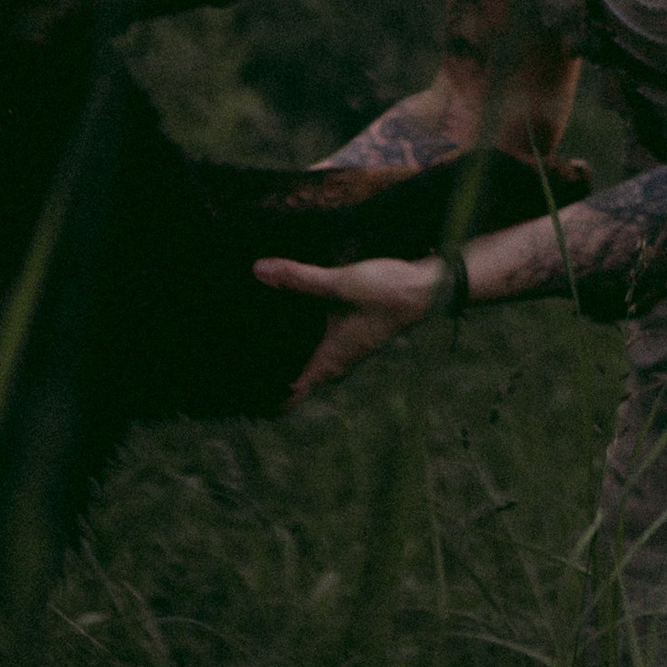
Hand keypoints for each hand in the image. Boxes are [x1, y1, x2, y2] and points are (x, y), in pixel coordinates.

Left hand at [252, 252, 445, 403]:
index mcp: (331, 359)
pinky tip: (292, 323)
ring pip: (312, 364)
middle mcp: (339, 360)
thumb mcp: (339, 283)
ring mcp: (348, 349)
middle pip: (300, 381)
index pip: (293, 392)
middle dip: (272, 378)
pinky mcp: (353, 334)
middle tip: (239, 367)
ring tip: (257, 348)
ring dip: (290, 360)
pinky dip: (304, 344)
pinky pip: (322, 348)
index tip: (243, 392)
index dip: (267, 396)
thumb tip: (258, 270)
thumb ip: (299, 278)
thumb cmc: (386, 292)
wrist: (427, 288)